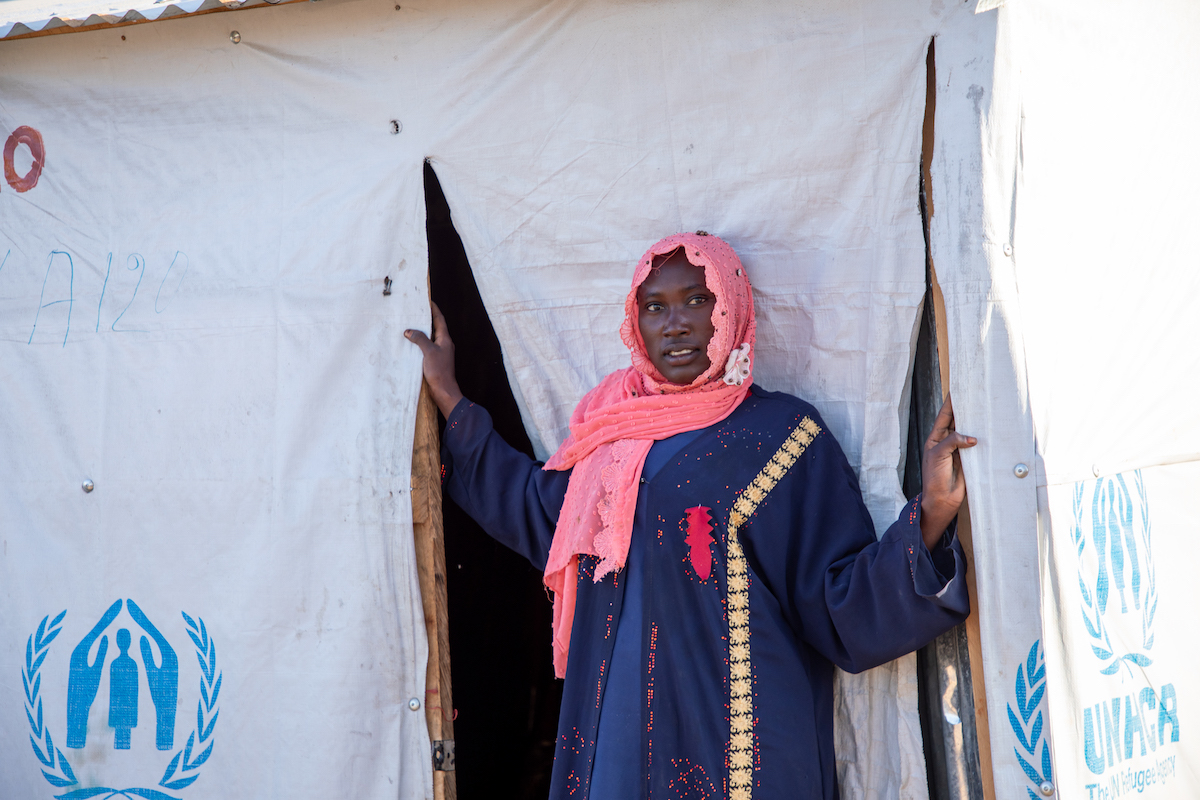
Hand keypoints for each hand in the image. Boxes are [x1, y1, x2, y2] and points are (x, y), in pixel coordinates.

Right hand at [405, 302, 463, 416]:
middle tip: (416, 311)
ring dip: (422, 331)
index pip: (440, 320)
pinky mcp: (434, 360)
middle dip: (427, 318)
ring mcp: (440, 352)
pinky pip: (426, 347)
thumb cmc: (439, 371)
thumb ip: (420, 339)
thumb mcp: (428, 352)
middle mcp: (444, 344)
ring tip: (410, 324)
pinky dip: (419, 343)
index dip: (434, 309)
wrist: (443, 390)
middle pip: (435, 327)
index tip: (428, 301)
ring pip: (430, 337)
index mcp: (445, 339)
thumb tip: (409, 331)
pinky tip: (410, 343)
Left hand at [919, 394, 976, 549]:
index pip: (944, 416)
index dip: (950, 403)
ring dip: (976, 424)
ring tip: (985, 411)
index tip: (956, 389)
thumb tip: (972, 437)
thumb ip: (953, 442)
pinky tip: (990, 431)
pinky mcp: (970, 460)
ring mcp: (959, 451)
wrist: (941, 499)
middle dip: (966, 410)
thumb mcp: (939, 455)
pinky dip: (983, 439)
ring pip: (969, 433)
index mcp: (936, 438)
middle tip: (976, 396)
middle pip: (958, 422)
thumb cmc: (934, 477)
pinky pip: (977, 447)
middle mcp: (948, 442)